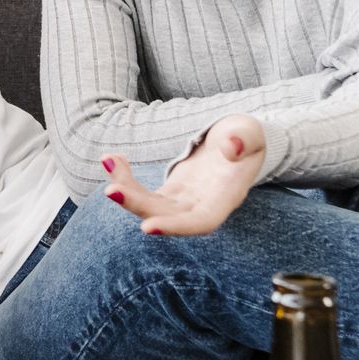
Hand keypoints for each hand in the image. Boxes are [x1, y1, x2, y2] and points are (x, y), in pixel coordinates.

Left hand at [103, 115, 266, 235]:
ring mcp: (184, 201)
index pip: (202, 221)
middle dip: (137, 206)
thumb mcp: (250, 132)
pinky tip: (111, 158)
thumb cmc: (246, 137)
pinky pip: (144, 193)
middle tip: (110, 190)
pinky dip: (125, 178)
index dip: (175, 227)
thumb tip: (231, 147)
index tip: (146, 227)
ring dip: (126, 191)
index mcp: (226, 196)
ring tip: (108, 160)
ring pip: (151, 206)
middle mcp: (203, 205)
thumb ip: (244, 139)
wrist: (238, 141)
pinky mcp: (171, 192)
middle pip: (167, 216)